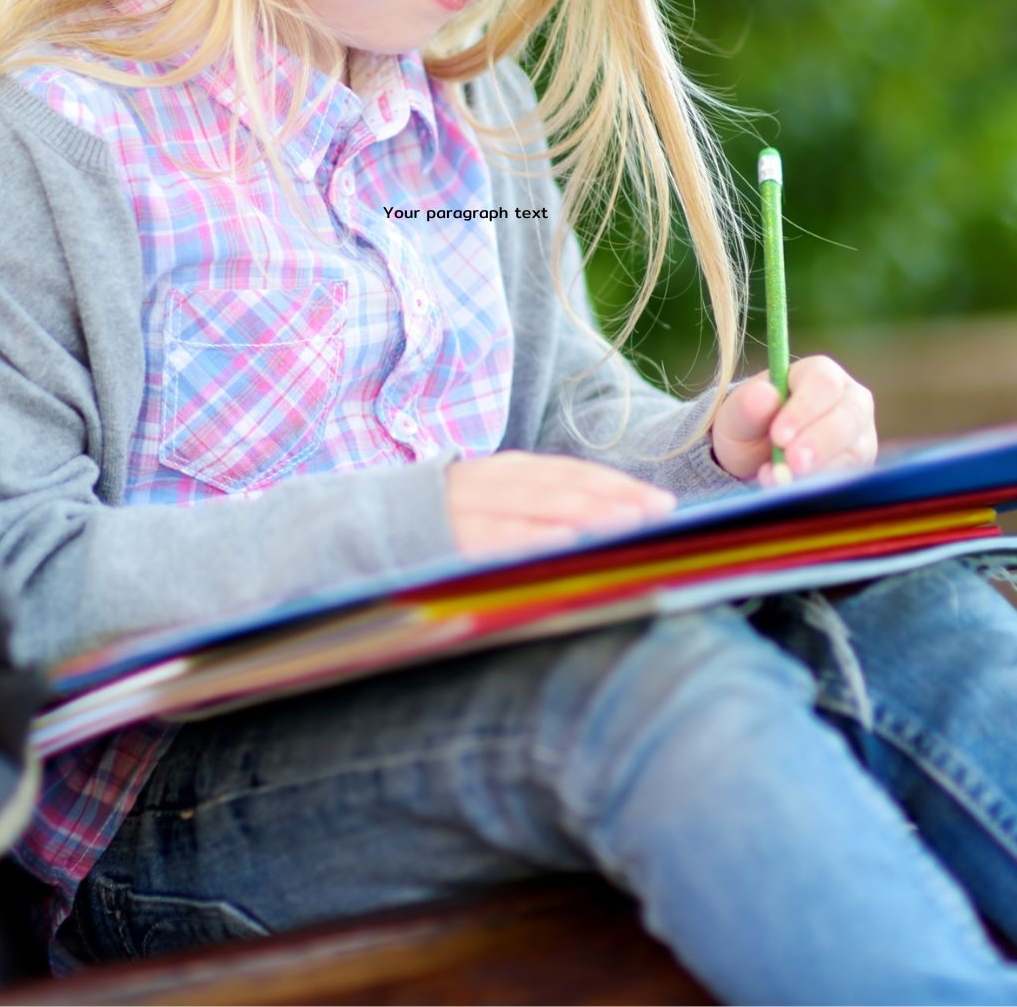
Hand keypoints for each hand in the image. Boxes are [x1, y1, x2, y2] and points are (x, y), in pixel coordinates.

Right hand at [442, 451, 677, 559]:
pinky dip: (535, 538)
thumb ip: (536, 507)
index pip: (571, 473)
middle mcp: (489, 481)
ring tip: (630, 524)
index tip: (661, 502)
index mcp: (504, 471)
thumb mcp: (489, 506)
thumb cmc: (438, 526)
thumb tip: (606, 523)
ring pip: (537, 507)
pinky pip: (498, 537)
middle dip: (616, 499)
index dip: (617, 485)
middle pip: (563, 487)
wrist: (356, 526)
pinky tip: (568, 545)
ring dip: (587, 514)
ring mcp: (467, 507)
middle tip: (661, 512)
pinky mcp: (448, 536)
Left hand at [711, 356, 876, 487]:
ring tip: (780, 480)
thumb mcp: (736, 416)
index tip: (779, 436)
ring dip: (818, 470)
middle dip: (820, 442)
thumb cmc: (749, 425)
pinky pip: (849, 477)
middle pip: (849, 415)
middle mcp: (849, 399)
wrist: (754, 459)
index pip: (823, 383)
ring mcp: (859, 434)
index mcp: (819, 373)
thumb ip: (747, 405)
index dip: (804, 409)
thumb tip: (764, 393)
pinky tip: (792, 489)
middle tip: (792, 463)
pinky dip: (820, 486)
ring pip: (854, 450)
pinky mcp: (860, 465)